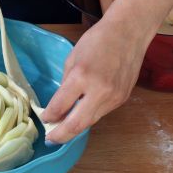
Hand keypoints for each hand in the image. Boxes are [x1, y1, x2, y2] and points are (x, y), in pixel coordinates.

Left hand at [41, 17, 153, 142]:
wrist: (129, 33)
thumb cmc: (97, 41)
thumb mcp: (72, 59)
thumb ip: (65, 85)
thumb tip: (58, 107)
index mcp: (82, 76)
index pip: (60, 106)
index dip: (49, 116)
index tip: (44, 119)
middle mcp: (99, 90)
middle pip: (77, 124)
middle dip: (61, 135)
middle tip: (50, 139)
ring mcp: (113, 97)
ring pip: (90, 121)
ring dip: (75, 127)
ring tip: (62, 129)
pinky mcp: (122, 99)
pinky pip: (101, 113)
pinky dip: (88, 115)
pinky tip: (81, 113)